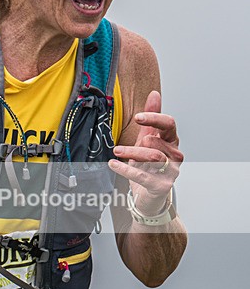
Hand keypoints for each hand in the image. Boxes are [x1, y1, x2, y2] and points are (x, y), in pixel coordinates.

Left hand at [109, 90, 183, 215]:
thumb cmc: (148, 165)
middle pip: (155, 142)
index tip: (138, 116)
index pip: (169, 124)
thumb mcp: (147, 139)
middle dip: (135, 144)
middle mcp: (175, 155)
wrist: (149, 194)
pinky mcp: (162, 186)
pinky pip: (143, 176)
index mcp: (172, 140)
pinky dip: (126, 169)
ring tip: (116, 152)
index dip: (154, 118)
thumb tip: (154, 94)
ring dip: (131, 154)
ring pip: (152, 157)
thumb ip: (151, 119)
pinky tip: (113, 164)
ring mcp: (171, 171)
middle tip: (119, 146)